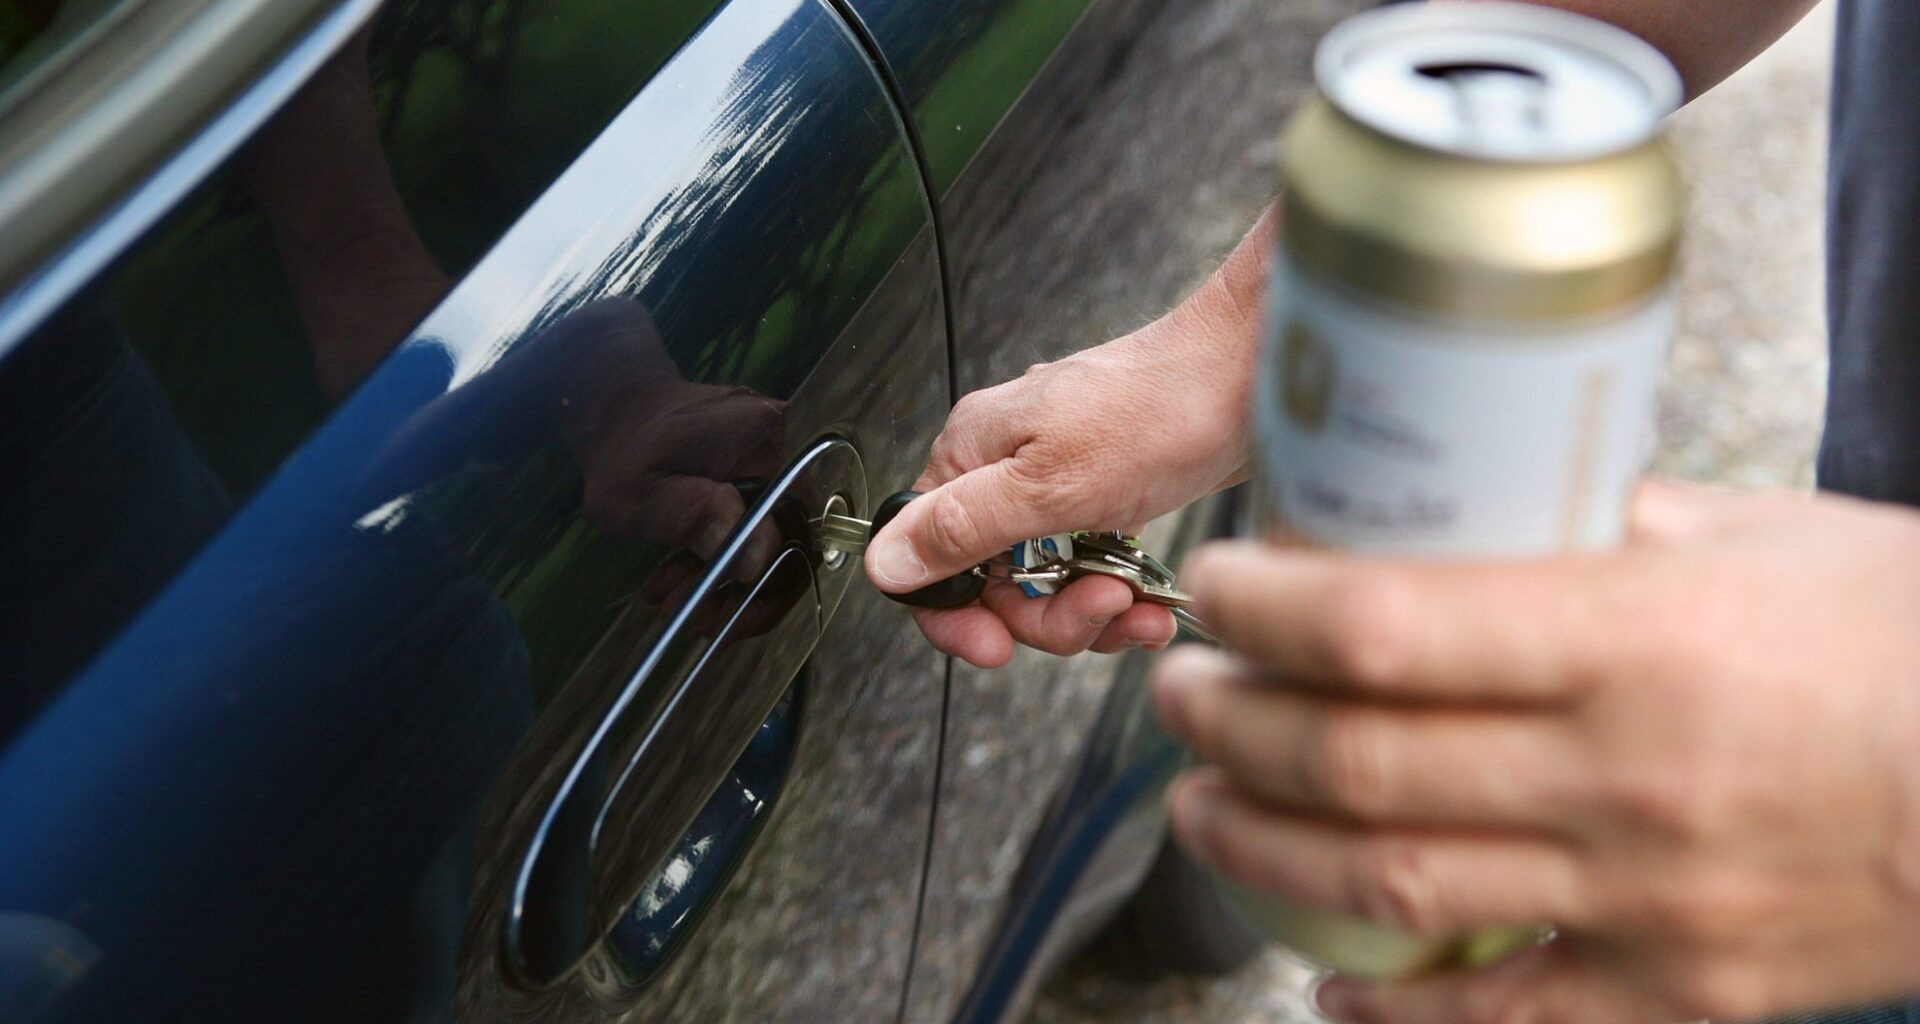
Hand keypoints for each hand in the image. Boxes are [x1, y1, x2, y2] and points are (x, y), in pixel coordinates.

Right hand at [865, 209, 1277, 666]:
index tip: (994, 645)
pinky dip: (1121, 595)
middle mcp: (1006, 470)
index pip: (926, 555)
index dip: (955, 613)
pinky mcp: (1104, 501)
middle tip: (1097, 606)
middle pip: (992, 585)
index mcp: (972, 455)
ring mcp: (1057, 487)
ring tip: (1136, 604)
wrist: (1249, 377)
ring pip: (1046, 586)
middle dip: (1048, 615)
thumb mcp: (1047, 485)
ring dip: (1093, 611)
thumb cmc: (1158, 408)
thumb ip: (959, 528)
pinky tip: (1151, 598)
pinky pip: (1090, 571)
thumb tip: (883, 563)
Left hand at [1153, 481, 1919, 1022]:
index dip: (1263, 607)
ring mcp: (1642, 895)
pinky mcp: (1679, 989)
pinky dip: (1398, 1014)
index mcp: (1636, 636)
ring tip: (1201, 806)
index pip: (1382, 624)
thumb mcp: (1763, 535)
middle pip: (1353, 759)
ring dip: (1262, 848)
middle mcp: (1622, 772)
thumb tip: (1489, 497)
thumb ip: (1609, 521)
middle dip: (1229, 725)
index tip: (1215, 584)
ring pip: (1390, 886)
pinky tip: (1328, 986)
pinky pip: (1503, 1018)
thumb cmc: (1908, 637)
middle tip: (1179, 694)